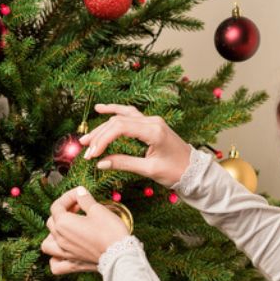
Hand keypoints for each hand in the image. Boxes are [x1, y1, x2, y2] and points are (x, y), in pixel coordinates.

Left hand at [40, 186, 129, 273]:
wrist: (120, 255)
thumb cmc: (110, 231)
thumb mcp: (98, 209)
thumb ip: (85, 199)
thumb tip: (80, 192)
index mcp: (63, 223)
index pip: (57, 205)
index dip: (68, 196)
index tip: (80, 194)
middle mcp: (59, 239)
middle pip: (51, 221)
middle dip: (63, 211)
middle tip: (78, 207)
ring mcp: (64, 254)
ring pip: (47, 244)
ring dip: (53, 235)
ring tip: (65, 230)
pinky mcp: (72, 265)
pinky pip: (55, 265)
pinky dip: (55, 259)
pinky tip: (63, 253)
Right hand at [79, 104, 193, 186]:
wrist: (193, 169)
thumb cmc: (175, 171)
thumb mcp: (149, 170)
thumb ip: (124, 164)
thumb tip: (100, 164)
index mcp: (154, 131)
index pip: (120, 129)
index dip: (102, 140)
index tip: (92, 155)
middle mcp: (152, 121)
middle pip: (118, 122)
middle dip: (99, 137)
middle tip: (85, 151)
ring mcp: (151, 120)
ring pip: (121, 118)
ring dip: (102, 127)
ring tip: (86, 138)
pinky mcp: (150, 124)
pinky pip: (129, 114)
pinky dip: (114, 111)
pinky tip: (101, 109)